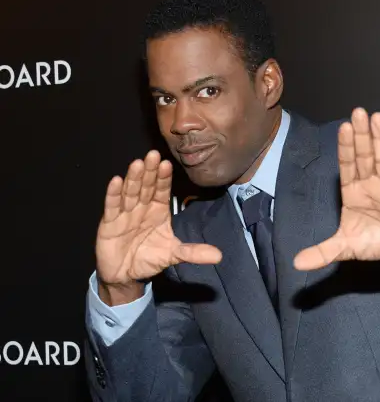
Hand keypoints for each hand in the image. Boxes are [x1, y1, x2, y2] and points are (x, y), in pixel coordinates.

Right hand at [95, 150, 221, 304]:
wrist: (125, 275)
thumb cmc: (148, 259)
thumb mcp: (173, 255)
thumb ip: (193, 252)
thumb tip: (218, 256)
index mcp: (158, 211)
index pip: (162, 191)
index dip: (164, 178)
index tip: (167, 164)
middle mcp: (142, 208)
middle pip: (146, 187)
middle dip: (150, 171)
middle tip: (153, 154)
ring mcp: (125, 214)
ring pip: (130, 192)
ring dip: (133, 178)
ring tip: (137, 163)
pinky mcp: (109, 223)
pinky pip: (112, 206)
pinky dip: (113, 194)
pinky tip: (116, 180)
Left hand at [294, 108, 379, 270]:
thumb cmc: (375, 242)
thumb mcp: (346, 248)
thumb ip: (323, 252)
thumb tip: (296, 264)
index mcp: (353, 191)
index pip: (347, 165)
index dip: (345, 147)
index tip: (343, 127)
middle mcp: (371, 183)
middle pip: (364, 156)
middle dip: (361, 135)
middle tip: (358, 112)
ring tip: (377, 118)